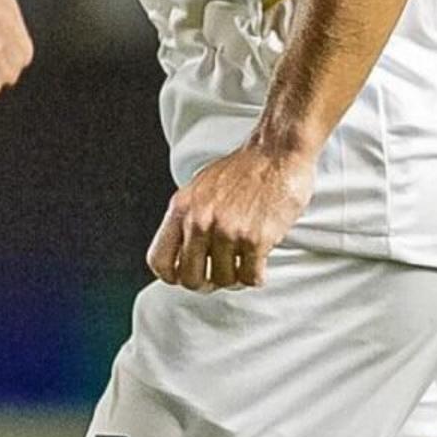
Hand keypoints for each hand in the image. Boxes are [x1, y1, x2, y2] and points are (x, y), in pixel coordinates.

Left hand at [148, 138, 313, 288]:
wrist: (277, 152)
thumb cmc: (242, 170)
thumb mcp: (200, 189)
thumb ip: (187, 218)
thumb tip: (180, 253)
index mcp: (181, 209)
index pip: (159, 261)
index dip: (173, 275)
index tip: (189, 273)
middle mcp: (199, 221)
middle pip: (190, 279)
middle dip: (206, 283)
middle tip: (220, 276)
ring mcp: (227, 231)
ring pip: (223, 281)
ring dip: (236, 278)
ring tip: (244, 265)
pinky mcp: (255, 238)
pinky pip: (250, 277)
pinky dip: (256, 277)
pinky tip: (260, 266)